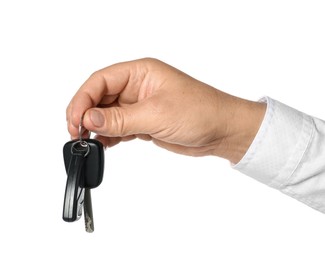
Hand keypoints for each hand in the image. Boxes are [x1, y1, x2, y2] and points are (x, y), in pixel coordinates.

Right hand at [66, 58, 265, 162]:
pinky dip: (110, 136)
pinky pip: (119, 127)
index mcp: (140, 73)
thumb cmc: (200, 112)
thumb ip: (120, 118)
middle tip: (77, 133)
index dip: (83, 99)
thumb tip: (90, 119)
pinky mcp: (144, 122)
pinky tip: (105, 145)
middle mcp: (137, 87)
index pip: (101, 81)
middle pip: (100, 97)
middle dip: (86, 114)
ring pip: (107, 114)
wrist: (221, 131)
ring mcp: (140, 106)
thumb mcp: (156, 114)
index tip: (75, 119)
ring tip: (88, 142)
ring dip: (97, 127)